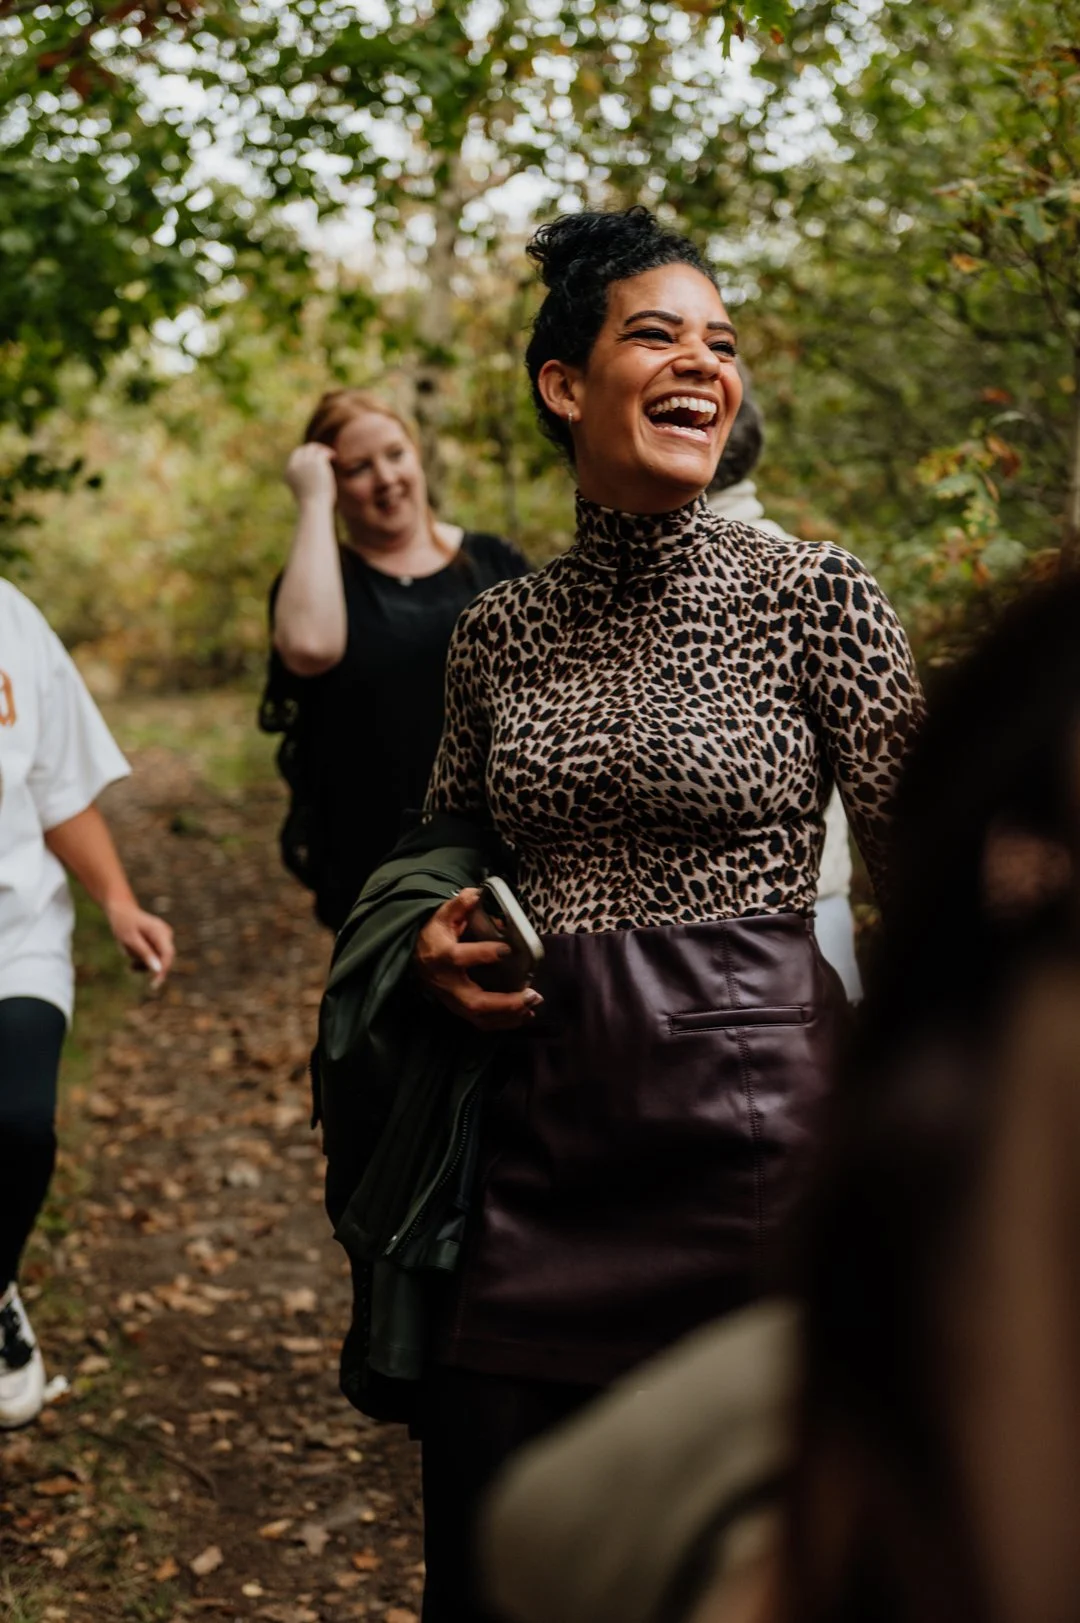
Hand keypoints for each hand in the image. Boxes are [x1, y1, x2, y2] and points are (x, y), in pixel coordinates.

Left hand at [104, 899, 175, 989]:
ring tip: (129, 962)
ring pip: (158, 960)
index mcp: (160, 931)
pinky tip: (132, 963)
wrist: (121, 910)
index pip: (168, 954)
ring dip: (143, 964)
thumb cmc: (124, 923)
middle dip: (148, 966)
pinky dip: (143, 961)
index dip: (163, 970)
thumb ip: (145, 953)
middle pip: (164, 958)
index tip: (154, 984)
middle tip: (131, 968)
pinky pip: (154, 957)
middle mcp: (166, 934)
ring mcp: (163, 938)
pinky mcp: (158, 942)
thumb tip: (158, 970)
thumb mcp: (130, 939)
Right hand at [285, 442, 337, 506]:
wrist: (314, 506)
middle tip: (324, 453)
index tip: (316, 456)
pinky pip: (323, 452)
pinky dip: (329, 453)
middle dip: (314, 449)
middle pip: (304, 449)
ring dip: (323, 450)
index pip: (296, 455)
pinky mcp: (316, 462)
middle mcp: (295, 465)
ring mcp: (305, 462)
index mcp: (289, 472)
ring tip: (331, 455)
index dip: (306, 453)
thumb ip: (306, 481)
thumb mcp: (306, 492)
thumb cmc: (312, 504)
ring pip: (314, 448)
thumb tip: (313, 475)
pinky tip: (334, 457)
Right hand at [414, 889, 542, 1031]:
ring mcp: (453, 1001)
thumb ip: (459, 905)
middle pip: (475, 1002)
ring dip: (508, 1016)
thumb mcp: (442, 916)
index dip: (482, 954)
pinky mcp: (459, 1009)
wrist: (415, 958)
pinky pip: (482, 1022)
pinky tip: (524, 1015)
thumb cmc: (433, 935)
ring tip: (533, 1006)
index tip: (506, 949)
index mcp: (442, 956)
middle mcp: (448, 984)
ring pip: (480, 1017)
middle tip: (531, 995)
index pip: (460, 957)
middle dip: (505, 1002)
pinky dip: (504, 1022)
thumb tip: (477, 892)